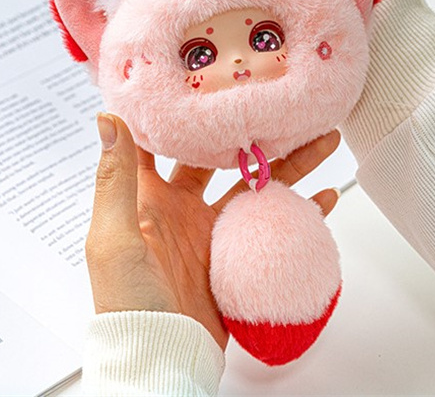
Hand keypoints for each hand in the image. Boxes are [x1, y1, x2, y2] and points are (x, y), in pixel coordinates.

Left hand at [86, 113, 341, 348]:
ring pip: (257, 186)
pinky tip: (325, 199)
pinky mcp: (237, 258)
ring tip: (321, 139)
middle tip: (279, 104)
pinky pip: (275, 228)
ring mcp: (213, 232)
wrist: (161, 361)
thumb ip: (117, 178)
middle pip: (223, 158)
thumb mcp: (116, 238)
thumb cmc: (126, 305)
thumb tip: (109, 115)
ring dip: (290, 164)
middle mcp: (182, 208)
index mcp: (149, 197)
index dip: (184, 109)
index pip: (165, 141)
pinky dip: (302, 214)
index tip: (207, 73)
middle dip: (250, 131)